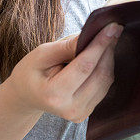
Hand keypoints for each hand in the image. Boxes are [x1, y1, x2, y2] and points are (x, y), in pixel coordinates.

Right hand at [5, 22, 122, 122]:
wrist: (26, 96)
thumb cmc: (30, 72)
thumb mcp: (41, 54)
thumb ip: (66, 46)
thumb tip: (91, 35)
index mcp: (54, 95)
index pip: (85, 66)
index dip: (100, 45)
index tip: (113, 26)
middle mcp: (70, 109)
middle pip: (99, 74)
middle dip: (108, 48)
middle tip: (113, 28)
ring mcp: (80, 113)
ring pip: (106, 80)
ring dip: (109, 57)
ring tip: (106, 39)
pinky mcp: (87, 112)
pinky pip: (104, 87)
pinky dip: (106, 68)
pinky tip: (102, 55)